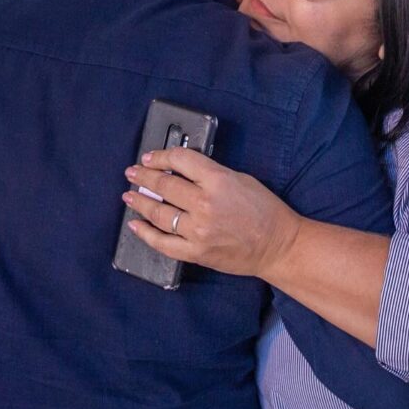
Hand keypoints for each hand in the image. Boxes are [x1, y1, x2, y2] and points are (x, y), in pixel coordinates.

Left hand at [122, 148, 302, 282]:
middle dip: (143, 176)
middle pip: (164, 184)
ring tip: (129, 195)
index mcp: (218, 180)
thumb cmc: (265, 211)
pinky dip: (145, 233)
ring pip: (158, 212)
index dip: (160, 156)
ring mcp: (198, 230)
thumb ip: (210, 174)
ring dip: (139, 202)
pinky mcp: (196, 252)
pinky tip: (135, 224)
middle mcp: (204, 203)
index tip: (149, 157)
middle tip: (132, 173)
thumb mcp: (240, 179)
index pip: (180, 160)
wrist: (278, 245)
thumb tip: (181, 172)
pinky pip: (162, 242)